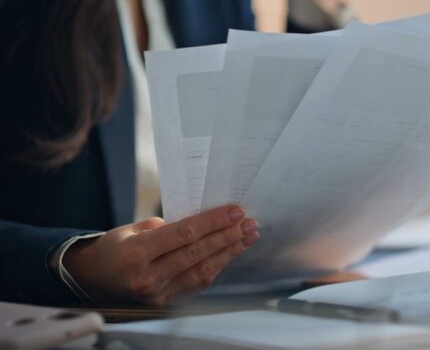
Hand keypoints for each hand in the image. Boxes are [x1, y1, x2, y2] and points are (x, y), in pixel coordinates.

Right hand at [63, 205, 259, 304]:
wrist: (92, 279)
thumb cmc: (115, 248)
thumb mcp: (132, 229)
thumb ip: (166, 226)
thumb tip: (204, 223)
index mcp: (136, 252)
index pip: (185, 234)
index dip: (214, 222)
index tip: (236, 211)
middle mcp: (147, 276)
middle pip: (197, 253)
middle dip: (228, 236)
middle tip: (249, 223)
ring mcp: (157, 294)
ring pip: (202, 271)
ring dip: (229, 253)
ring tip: (247, 237)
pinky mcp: (165, 303)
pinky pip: (197, 284)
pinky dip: (216, 267)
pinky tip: (230, 254)